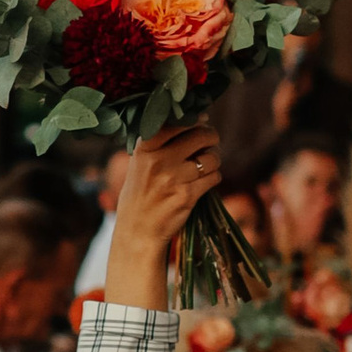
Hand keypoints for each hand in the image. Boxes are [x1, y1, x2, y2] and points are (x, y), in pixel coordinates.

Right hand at [105, 120, 224, 309]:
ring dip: (214, 160)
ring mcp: (174, 179)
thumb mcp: (138, 164)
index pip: (175, 122)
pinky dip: (214, 177)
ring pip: (212, 158)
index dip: (194, 120)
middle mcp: (159, 161)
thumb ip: (159, 144)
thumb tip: (197, 120)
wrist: (138, 232)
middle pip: (200, 136)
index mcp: (145, 149)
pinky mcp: (188, 196)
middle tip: (210, 142)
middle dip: (211, 137)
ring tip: (206, 164)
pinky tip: (204, 182)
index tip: (201, 121)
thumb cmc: (140, 195)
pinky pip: (214, 177)